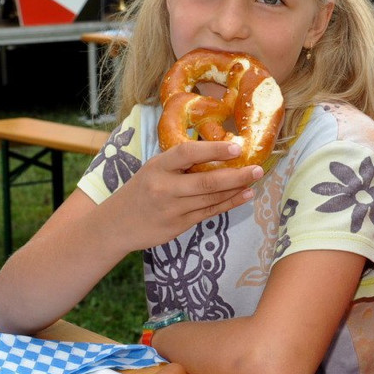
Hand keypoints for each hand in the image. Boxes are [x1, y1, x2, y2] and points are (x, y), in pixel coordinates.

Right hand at [105, 139, 262, 250]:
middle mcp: (164, 188)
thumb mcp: (153, 169)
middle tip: (257, 168)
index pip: (187, 154)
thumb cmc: (141, 190)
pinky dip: (229, 203)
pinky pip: (209, 213)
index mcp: (157, 167)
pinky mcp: (178, 226)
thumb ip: (179, 163)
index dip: (213, 150)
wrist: (116, 224)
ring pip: (211, 198)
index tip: (236, 147)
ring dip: (236, 189)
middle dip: (236, 175)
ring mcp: (172, 209)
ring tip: (254, 179)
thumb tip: (218, 150)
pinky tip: (244, 196)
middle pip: (206, 181)